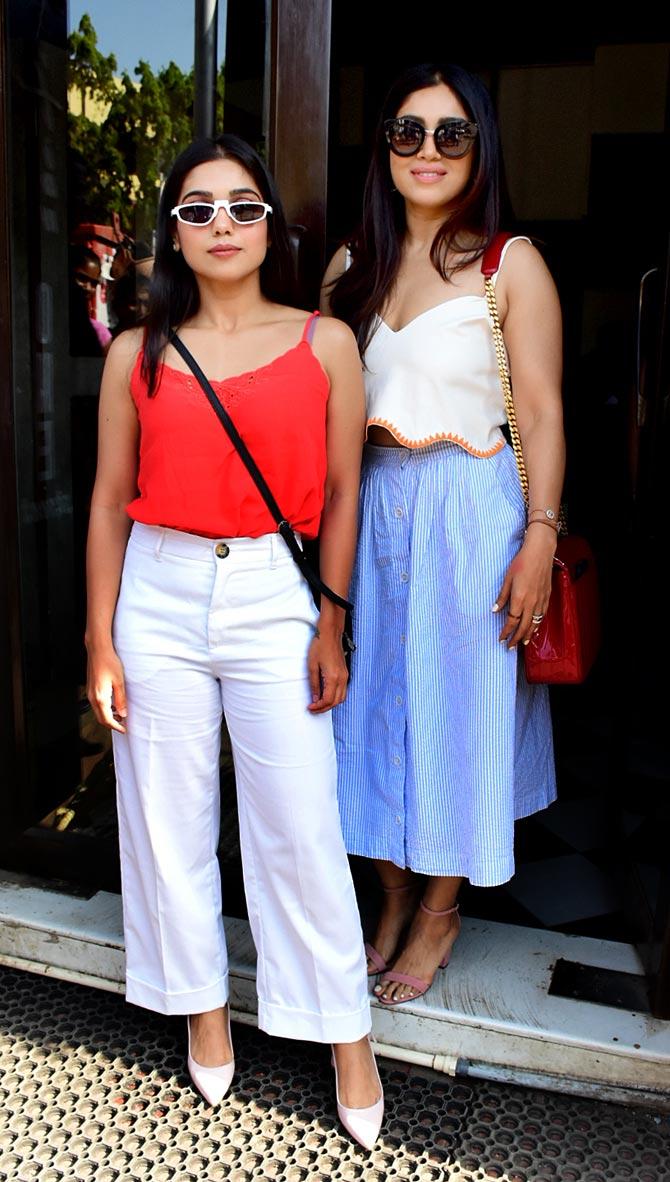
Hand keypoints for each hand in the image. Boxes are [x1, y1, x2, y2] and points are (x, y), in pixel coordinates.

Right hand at [86, 643, 127, 731]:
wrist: (98, 650)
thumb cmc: (109, 662)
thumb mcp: (119, 682)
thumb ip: (121, 700)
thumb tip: (123, 713)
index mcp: (100, 697)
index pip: (107, 719)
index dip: (116, 726)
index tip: (124, 729)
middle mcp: (92, 697)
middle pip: (101, 718)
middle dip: (112, 724)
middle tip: (123, 725)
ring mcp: (90, 693)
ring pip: (98, 712)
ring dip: (108, 717)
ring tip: (120, 715)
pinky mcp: (90, 689)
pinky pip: (96, 704)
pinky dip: (104, 709)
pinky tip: (113, 706)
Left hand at [307, 627, 348, 712]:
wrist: (330, 634)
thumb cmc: (319, 646)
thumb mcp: (312, 666)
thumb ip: (314, 684)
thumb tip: (315, 698)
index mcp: (333, 677)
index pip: (328, 700)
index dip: (318, 707)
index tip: (310, 707)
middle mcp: (342, 678)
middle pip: (336, 702)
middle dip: (324, 708)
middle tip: (313, 709)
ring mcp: (345, 675)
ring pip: (341, 697)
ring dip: (331, 704)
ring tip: (318, 704)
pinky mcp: (345, 673)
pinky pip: (343, 690)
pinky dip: (335, 697)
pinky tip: (326, 695)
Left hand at [493, 526, 556, 648]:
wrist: (540, 553)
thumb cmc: (522, 563)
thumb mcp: (507, 579)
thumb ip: (502, 596)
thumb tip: (495, 610)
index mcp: (519, 599)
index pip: (512, 621)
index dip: (506, 632)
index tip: (501, 639)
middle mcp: (532, 603)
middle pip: (524, 627)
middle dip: (516, 638)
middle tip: (510, 647)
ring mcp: (541, 600)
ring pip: (535, 623)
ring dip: (528, 634)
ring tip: (522, 642)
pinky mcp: (547, 597)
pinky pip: (542, 616)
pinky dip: (538, 625)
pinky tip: (534, 628)